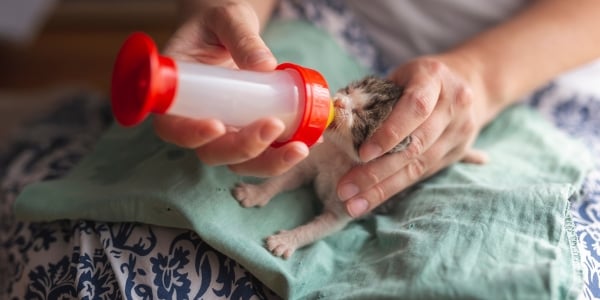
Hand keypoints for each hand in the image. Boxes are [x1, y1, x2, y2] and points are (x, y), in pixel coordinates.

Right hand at [153, 0, 308, 176]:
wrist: (229, 32)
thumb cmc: (219, 24)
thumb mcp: (227, 19)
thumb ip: (241, 37)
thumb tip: (265, 66)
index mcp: (177, 94)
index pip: (172, 126)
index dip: (191, 134)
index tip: (217, 126)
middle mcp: (196, 121)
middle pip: (211, 153)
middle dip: (243, 148)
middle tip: (273, 126)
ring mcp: (223, 133)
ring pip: (239, 162)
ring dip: (269, 162)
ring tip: (299, 147)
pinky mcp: (247, 134)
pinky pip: (263, 154)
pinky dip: (284, 153)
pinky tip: (307, 142)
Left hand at [337, 55, 488, 216]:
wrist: (468, 82)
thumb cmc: (418, 78)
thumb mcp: (398, 75)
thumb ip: (373, 96)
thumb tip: (334, 117)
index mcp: (434, 78)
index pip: (414, 108)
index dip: (389, 133)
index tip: (362, 154)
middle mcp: (453, 105)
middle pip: (415, 145)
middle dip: (377, 172)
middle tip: (346, 189)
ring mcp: (460, 131)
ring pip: (419, 166)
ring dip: (383, 188)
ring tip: (353, 204)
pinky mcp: (458, 152)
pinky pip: (423, 173)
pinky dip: (395, 187)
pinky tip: (371, 199)